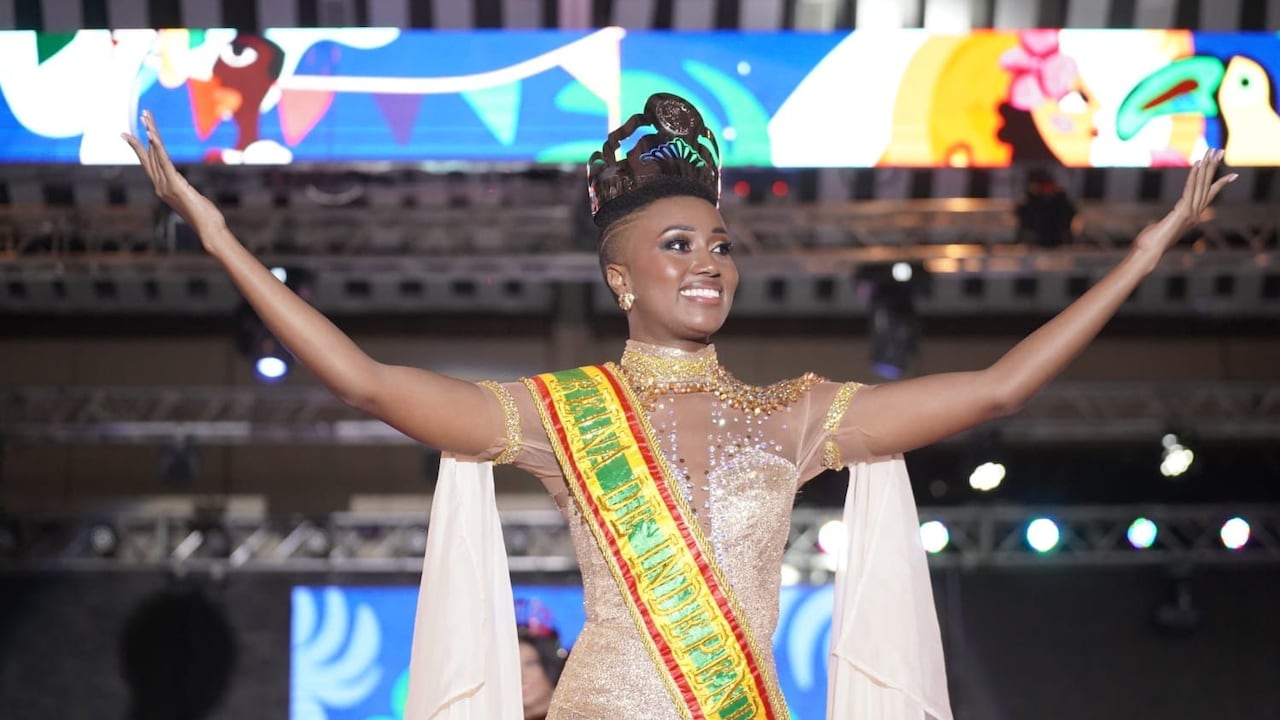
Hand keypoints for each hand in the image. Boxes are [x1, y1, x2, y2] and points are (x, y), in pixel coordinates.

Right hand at [122, 111, 227, 245]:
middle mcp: (160, 185)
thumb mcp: (192, 198)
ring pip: (155, 154)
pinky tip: (152, 135)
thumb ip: (184, 188)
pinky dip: (157, 148)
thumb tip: (183, 183)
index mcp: (162, 187)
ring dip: (151, 133)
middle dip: (146, 131)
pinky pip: (164, 163)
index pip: (148, 162)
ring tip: (146, 117)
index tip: (131, 132)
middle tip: (143, 113)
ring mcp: (165, 186)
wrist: (209, 230)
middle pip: (149, 153)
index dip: (140, 146)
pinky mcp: (175, 185)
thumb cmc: (205, 217)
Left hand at [1133, 148, 1235, 256]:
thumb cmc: (1150, 244)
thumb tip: (1159, 225)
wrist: (1148, 254)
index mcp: (1192, 217)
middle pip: (1208, 186)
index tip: (1232, 175)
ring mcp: (1190, 214)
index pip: (1209, 196)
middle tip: (1220, 150)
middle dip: (1214, 167)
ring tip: (1212, 151)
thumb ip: (1166, 224)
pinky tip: (1197, 164)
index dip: (1220, 184)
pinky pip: (1190, 190)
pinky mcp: (1182, 212)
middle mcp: (1195, 214)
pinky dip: (1194, 176)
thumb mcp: (1161, 229)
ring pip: (1202, 185)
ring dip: (1207, 166)